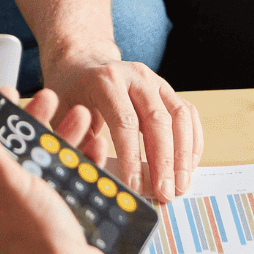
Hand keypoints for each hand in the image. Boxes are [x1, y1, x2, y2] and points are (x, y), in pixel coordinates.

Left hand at [0, 87, 115, 253]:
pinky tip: (94, 146)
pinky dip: (84, 159)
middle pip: (19, 147)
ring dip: (65, 135)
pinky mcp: (60, 209)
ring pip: (47, 158)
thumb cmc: (39, 244)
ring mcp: (34, 204)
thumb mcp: (9, 186)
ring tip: (81, 117)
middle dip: (38, 121)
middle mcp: (5, 198)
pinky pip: (70, 175)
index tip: (11, 92)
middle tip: (50, 100)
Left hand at [42, 53, 202, 202]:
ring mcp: (155, 80)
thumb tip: (98, 175)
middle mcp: (135, 76)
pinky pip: (188, 113)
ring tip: (180, 185)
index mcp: (106, 80)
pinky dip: (192, 141)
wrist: (83, 60)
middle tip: (165, 193)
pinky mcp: (167, 89)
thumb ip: (78, 140)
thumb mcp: (61, 112)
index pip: (125, 121)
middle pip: (158, 119)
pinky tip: (188, 166)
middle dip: (164, 161)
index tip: (135, 186)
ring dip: (183, 154)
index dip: (132, 156)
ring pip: (180, 116)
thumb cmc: (70, 90)